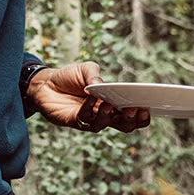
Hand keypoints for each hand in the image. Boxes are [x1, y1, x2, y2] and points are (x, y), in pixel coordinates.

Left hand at [26, 62, 150, 132]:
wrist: (45, 83)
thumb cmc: (69, 77)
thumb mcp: (85, 69)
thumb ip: (95, 74)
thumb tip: (103, 85)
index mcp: (113, 104)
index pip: (132, 115)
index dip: (142, 116)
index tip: (148, 108)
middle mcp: (104, 115)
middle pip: (124, 125)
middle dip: (131, 120)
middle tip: (133, 109)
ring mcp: (89, 119)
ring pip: (105, 125)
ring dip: (109, 115)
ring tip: (109, 104)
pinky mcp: (74, 121)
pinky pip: (85, 118)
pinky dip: (89, 108)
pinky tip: (91, 98)